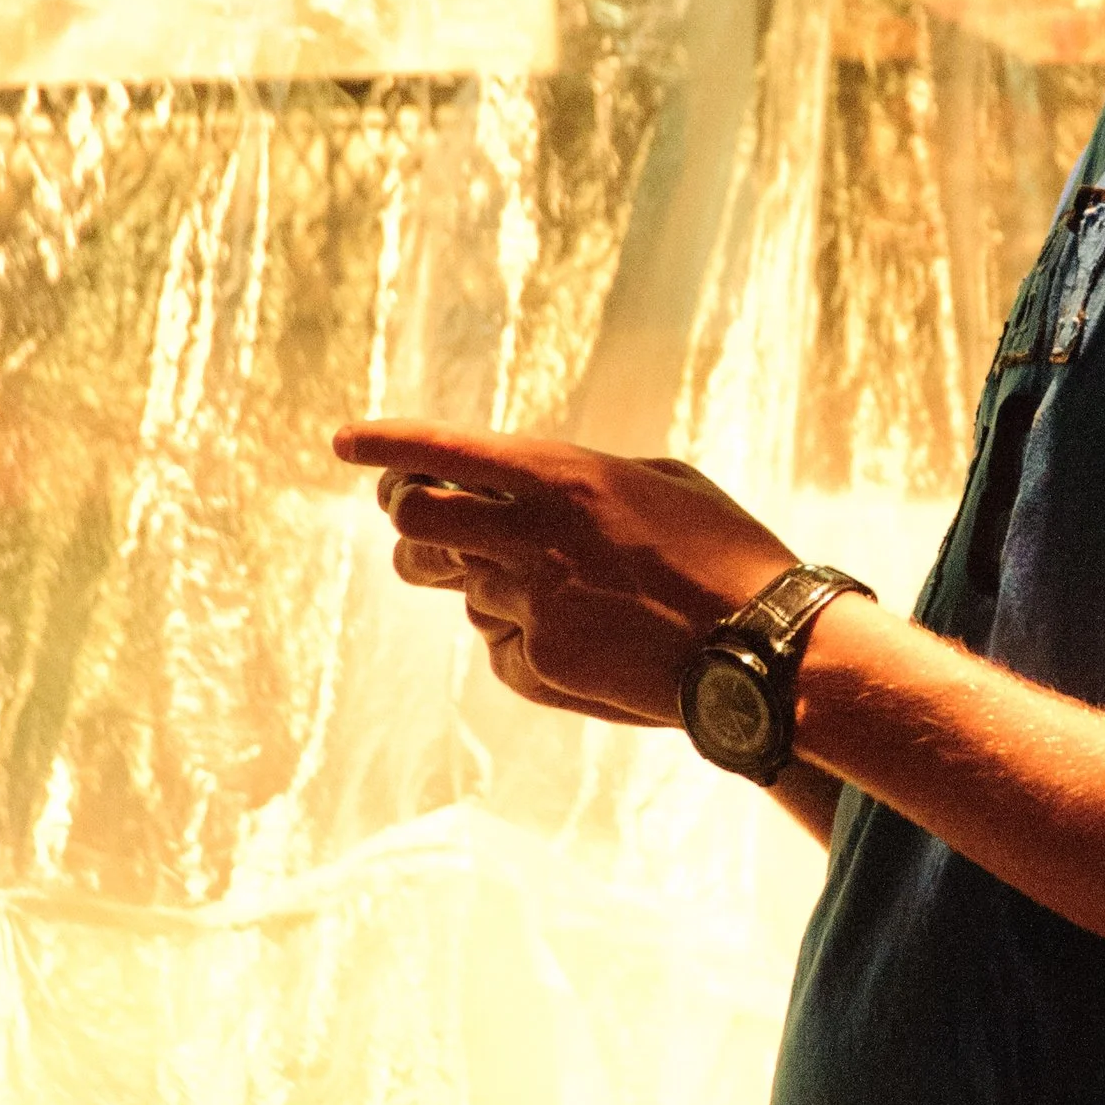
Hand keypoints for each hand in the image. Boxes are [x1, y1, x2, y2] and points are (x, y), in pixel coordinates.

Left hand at [332, 420, 795, 727]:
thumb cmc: (723, 550)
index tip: (345, 440)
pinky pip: (498, 644)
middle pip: (413, 524)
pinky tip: (589, 636)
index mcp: (561, 476)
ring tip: (551, 585)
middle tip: (427, 522)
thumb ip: (584, 477)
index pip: (441, 451)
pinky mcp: (534, 664)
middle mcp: (530, 536)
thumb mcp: (660, 482)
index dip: (385, 443)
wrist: (758, 647)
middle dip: (410, 519)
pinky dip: (525, 636)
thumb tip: (533, 485)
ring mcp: (527, 605)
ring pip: (459, 589)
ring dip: (482, 581)